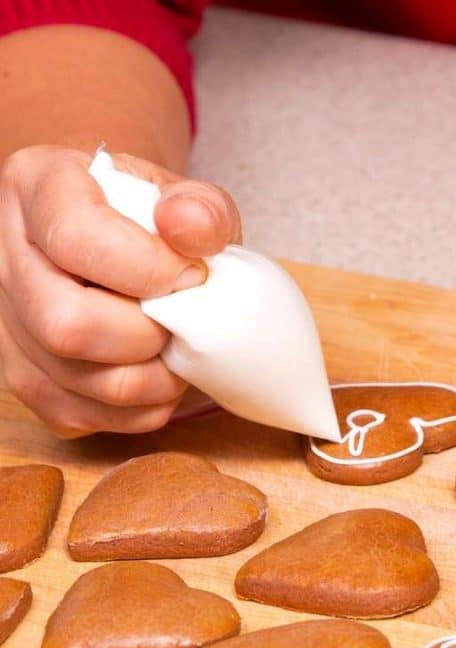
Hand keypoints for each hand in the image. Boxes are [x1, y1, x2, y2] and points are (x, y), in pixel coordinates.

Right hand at [0, 145, 241, 435]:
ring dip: (155, 378)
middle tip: (181, 321)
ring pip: (81, 382)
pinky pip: (88, 417)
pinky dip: (143, 408)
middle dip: (148, 334)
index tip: (192, 275)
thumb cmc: (160, 224)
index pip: (76, 240)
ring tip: (176, 347)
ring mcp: (8, 326)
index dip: (149, 269)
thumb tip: (192, 228)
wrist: (131, 248)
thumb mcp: (189, 200)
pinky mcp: (28, 381)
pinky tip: (157, 371)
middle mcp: (4, 259)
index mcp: (37, 187)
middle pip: (67, 325)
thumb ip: (201, 209)